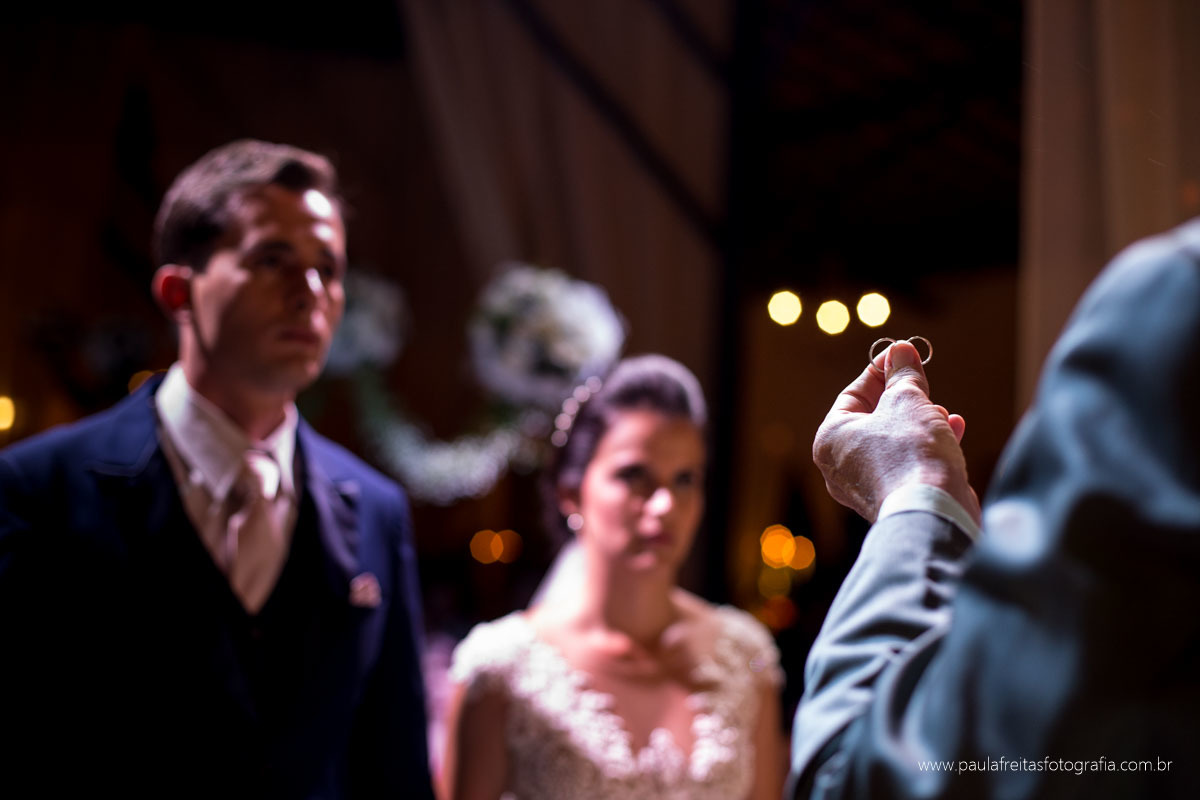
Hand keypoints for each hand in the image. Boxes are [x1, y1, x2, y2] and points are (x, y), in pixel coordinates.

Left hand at [812, 340, 979, 523]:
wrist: (933, 511)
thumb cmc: (910, 453)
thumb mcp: (907, 400)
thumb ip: (903, 374)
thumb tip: (901, 351)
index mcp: (830, 438)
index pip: (853, 395)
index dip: (880, 371)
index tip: (902, 355)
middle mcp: (841, 465)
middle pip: (874, 418)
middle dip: (904, 399)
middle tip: (923, 381)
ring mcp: (867, 485)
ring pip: (894, 441)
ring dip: (920, 421)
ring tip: (942, 411)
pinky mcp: (895, 498)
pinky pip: (908, 463)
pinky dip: (928, 445)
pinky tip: (954, 429)